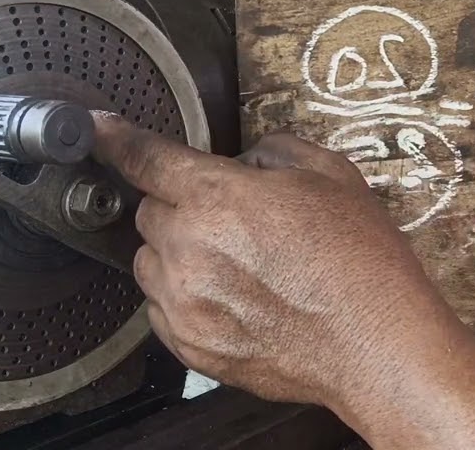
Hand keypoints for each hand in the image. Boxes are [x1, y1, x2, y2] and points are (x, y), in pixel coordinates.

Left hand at [91, 116, 474, 449]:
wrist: (376, 343)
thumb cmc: (361, 263)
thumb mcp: (331, 175)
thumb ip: (274, 152)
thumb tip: (248, 161)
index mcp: (218, 197)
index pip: (145, 157)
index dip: (116, 137)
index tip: (98, 129)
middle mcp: (188, 249)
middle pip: (148, 211)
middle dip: (181, 205)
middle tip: (236, 220)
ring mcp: (184, 303)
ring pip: (150, 262)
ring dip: (179, 253)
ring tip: (239, 264)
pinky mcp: (190, 346)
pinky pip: (162, 308)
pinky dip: (187, 296)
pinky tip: (238, 297)